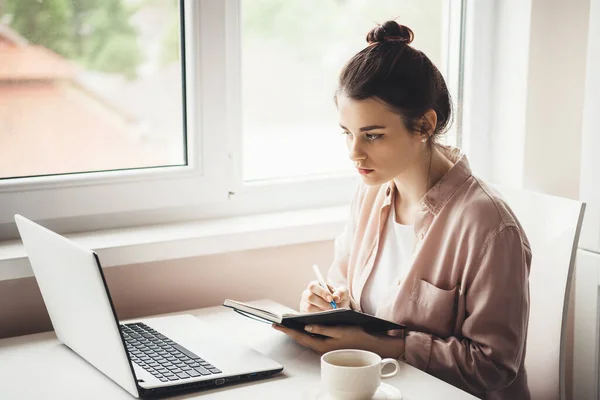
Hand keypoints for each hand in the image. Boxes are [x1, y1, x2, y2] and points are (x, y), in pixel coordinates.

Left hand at [272, 324, 404, 358]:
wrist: (371, 345)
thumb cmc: (357, 335)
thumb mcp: (339, 329)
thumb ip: (322, 329)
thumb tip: (305, 328)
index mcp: (322, 345)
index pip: (299, 336)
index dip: (287, 329)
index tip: (275, 324)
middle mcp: (320, 348)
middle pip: (300, 338)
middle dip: (287, 331)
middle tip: (275, 323)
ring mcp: (324, 348)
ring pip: (305, 339)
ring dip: (294, 332)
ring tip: (284, 324)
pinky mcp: (328, 345)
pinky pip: (311, 339)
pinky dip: (303, 333)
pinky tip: (301, 328)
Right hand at [300, 281, 350, 312]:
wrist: (337, 311)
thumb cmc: (338, 299)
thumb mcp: (342, 294)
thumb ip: (341, 292)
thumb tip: (336, 297)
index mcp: (315, 285)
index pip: (313, 286)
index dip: (322, 292)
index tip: (331, 299)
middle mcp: (307, 294)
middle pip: (309, 297)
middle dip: (322, 303)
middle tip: (332, 308)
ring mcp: (304, 304)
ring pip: (308, 307)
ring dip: (320, 311)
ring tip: (330, 313)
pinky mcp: (305, 314)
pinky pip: (308, 316)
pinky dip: (317, 317)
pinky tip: (325, 317)